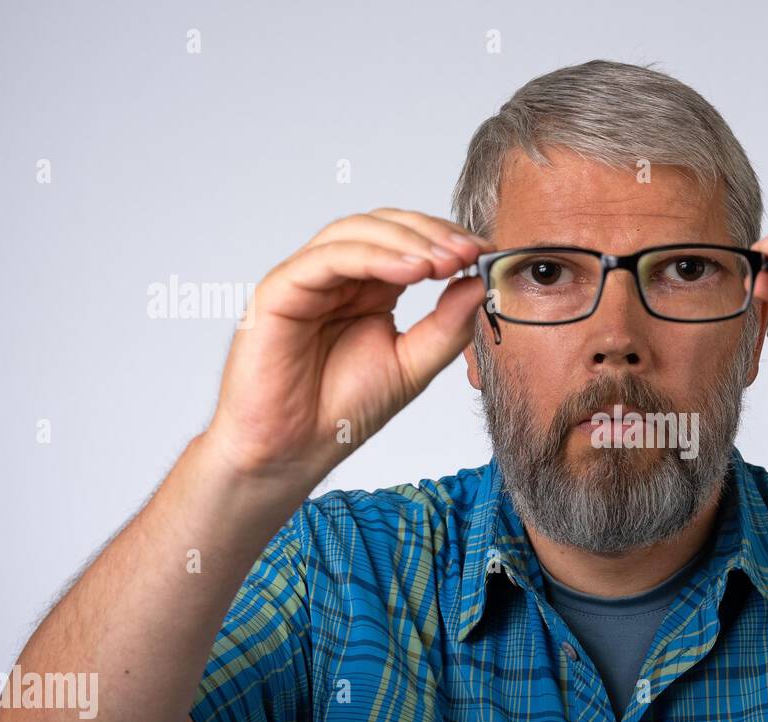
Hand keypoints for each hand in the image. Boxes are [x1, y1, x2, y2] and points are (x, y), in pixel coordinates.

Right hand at [203, 208, 492, 485]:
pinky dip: (372, 256)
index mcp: (371, 289)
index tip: (487, 254)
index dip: (448, 240)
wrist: (294, 449)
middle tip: (469, 253)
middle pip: (385, 225)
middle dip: (432, 234)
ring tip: (443, 262)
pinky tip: (410, 270)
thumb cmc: (342, 410)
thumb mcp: (414, 365)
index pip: (410, 243)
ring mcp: (308, 279)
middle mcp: (339, 277)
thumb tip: (480, 284)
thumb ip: (447, 326)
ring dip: (406, 241)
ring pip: (356, 232)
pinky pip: (328, 259)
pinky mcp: (280, 290)